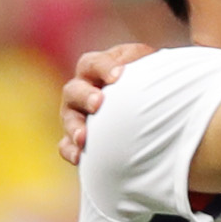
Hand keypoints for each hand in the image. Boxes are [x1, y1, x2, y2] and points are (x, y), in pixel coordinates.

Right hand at [58, 43, 155, 164]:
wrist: (151, 106)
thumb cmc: (150, 80)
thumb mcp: (150, 67)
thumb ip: (147, 67)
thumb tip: (154, 73)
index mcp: (98, 69)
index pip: (93, 64)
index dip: (103, 68)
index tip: (118, 76)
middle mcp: (82, 90)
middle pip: (74, 90)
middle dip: (85, 96)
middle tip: (98, 103)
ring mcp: (77, 114)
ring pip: (68, 118)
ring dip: (75, 127)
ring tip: (83, 138)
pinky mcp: (77, 137)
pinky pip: (66, 145)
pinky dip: (70, 150)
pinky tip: (79, 158)